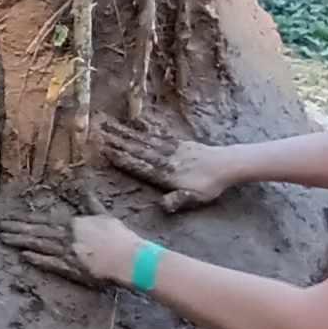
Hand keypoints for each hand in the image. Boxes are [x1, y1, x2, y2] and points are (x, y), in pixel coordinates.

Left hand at [0, 188, 140, 288]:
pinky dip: (36, 259)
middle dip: (15, 229)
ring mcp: (67, 253)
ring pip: (39, 245)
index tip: (8, 219)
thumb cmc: (119, 237)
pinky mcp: (71, 269)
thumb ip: (90, 202)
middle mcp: (66, 236)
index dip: (24, 220)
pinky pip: (50, 263)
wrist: (129, 259)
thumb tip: (84, 186)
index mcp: (73, 223)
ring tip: (3, 239)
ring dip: (20, 242)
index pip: (42, 220)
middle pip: (36, 231)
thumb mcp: (103, 215)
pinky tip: (23, 256)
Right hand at [99, 118, 232, 214]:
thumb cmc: (209, 185)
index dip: (122, 158)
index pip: (139, 165)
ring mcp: (171, 148)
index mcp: (166, 173)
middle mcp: (165, 158)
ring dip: (127, 133)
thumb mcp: (195, 198)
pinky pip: (158, 134)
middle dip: (118, 141)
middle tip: (100, 131)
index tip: (105, 150)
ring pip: (145, 140)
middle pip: (137, 149)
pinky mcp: (178, 142)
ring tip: (112, 125)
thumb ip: (177, 200)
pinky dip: (146, 128)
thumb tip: (161, 206)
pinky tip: (138, 122)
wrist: (227, 165)